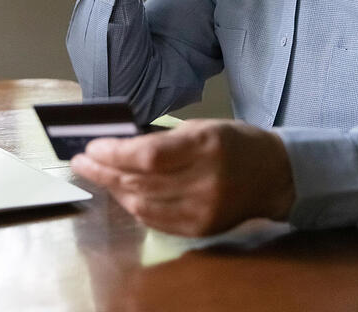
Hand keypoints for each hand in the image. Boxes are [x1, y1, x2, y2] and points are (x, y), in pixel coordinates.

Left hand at [71, 119, 294, 236]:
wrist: (275, 175)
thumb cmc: (235, 143)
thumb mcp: (202, 128)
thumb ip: (162, 140)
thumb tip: (117, 146)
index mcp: (206, 147)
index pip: (148, 156)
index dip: (114, 153)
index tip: (91, 146)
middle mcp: (205, 181)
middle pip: (140, 182)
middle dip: (104, 171)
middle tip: (82, 161)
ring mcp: (203, 210)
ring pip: (142, 204)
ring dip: (114, 189)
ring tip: (98, 174)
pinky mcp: (201, 229)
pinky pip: (155, 221)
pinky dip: (134, 206)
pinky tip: (123, 193)